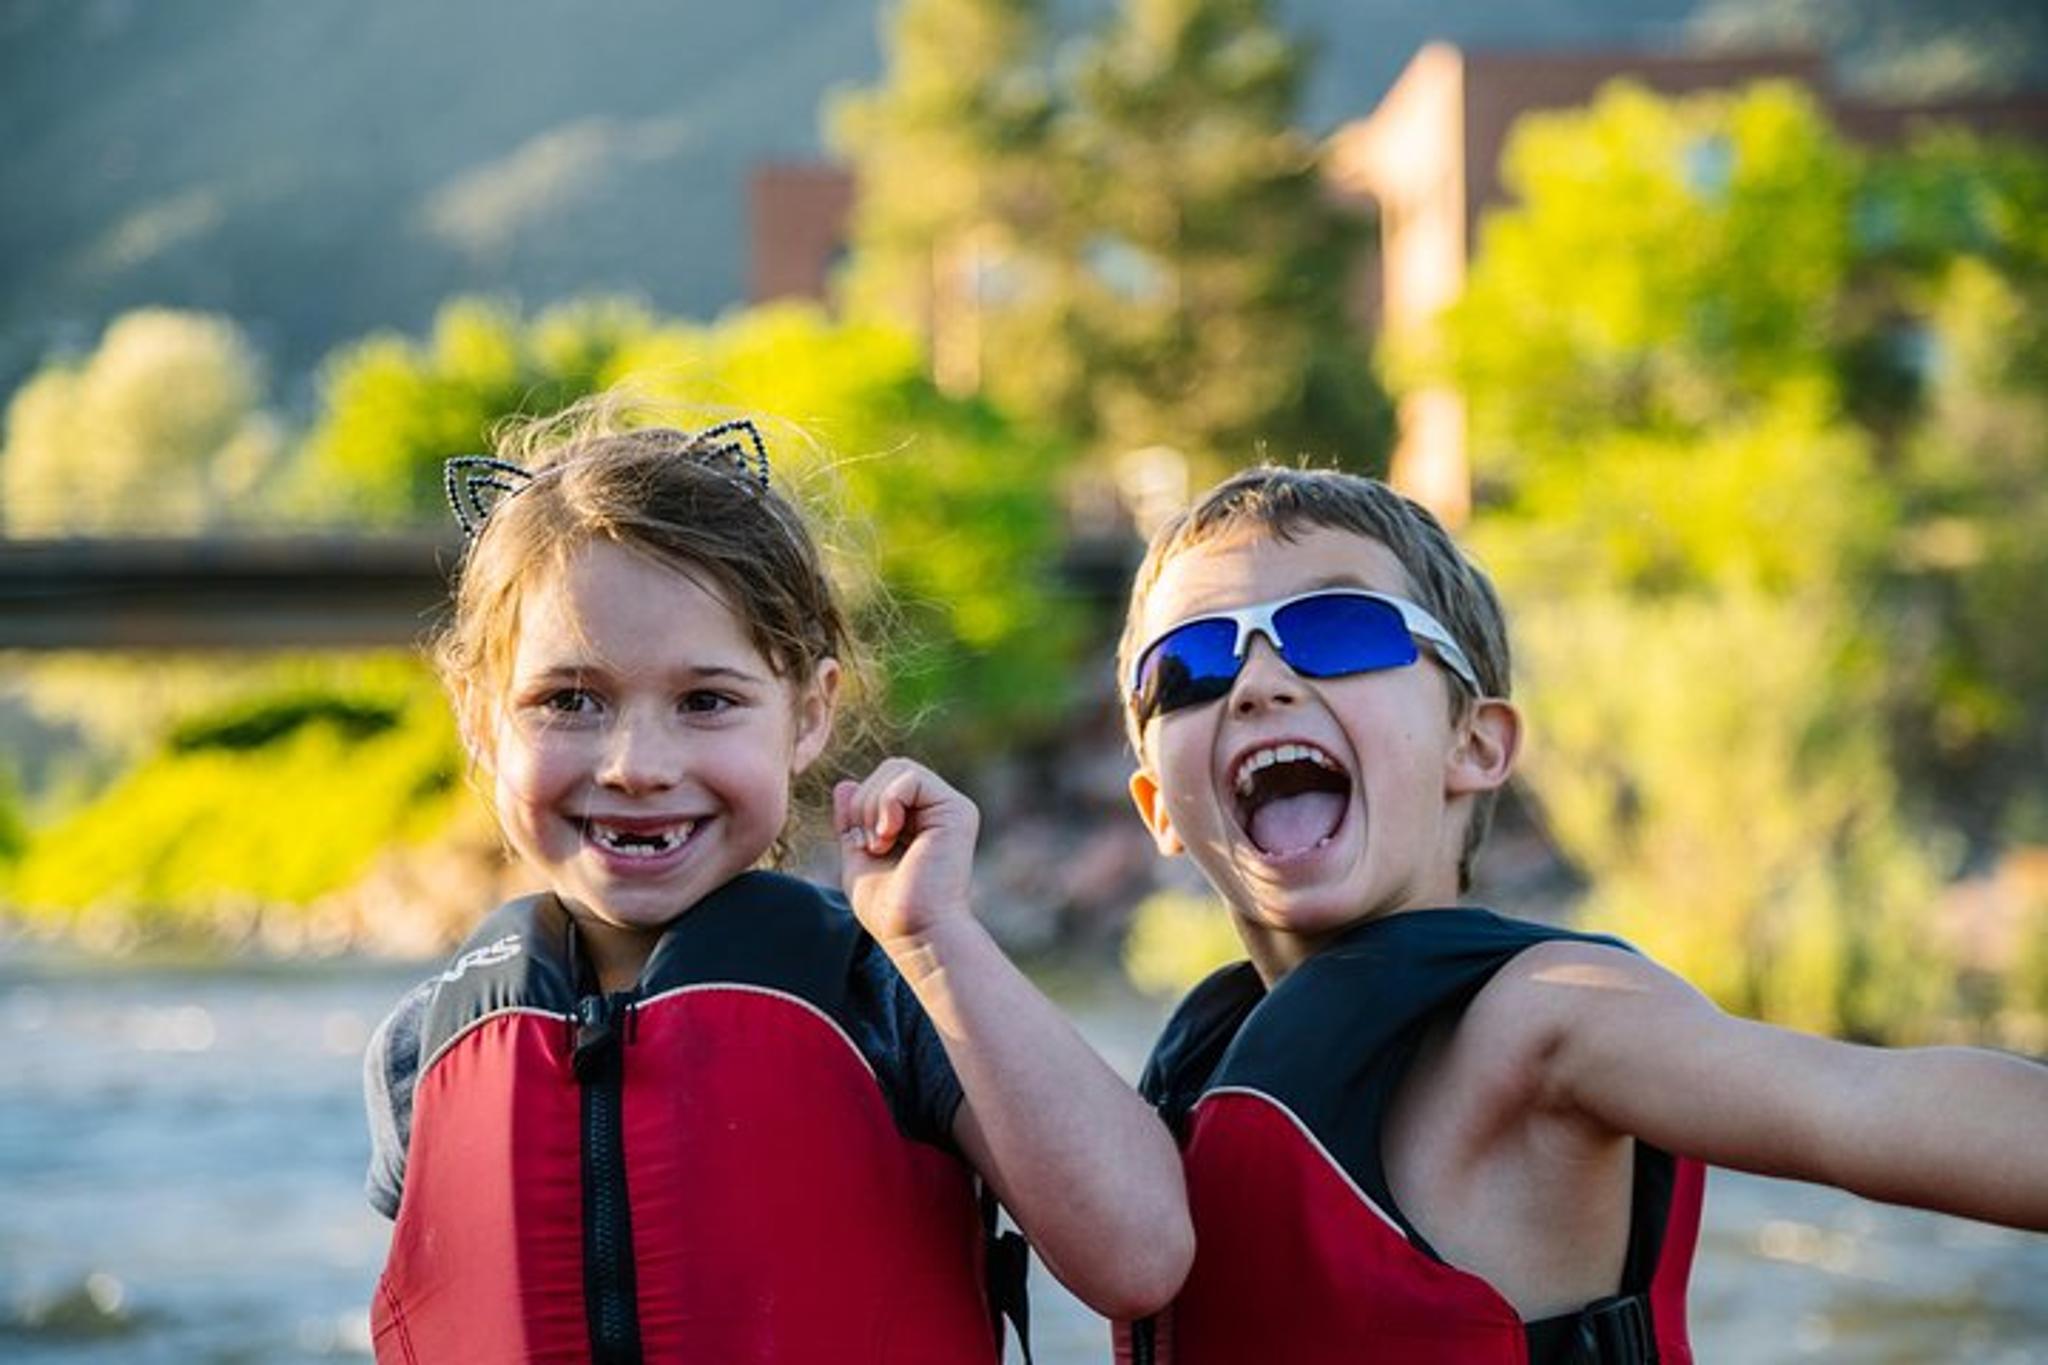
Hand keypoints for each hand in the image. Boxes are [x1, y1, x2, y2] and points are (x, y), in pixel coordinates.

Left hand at [833, 758, 979, 947]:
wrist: (914, 931)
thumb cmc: (889, 907)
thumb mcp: (858, 857)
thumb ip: (852, 822)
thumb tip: (843, 784)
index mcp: (922, 819)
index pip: (884, 781)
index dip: (861, 803)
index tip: (863, 845)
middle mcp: (940, 810)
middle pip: (890, 768)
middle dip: (865, 801)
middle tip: (869, 843)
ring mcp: (951, 808)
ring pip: (897, 768)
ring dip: (873, 804)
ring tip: (879, 843)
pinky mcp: (957, 811)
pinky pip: (910, 778)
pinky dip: (887, 802)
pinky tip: (889, 836)